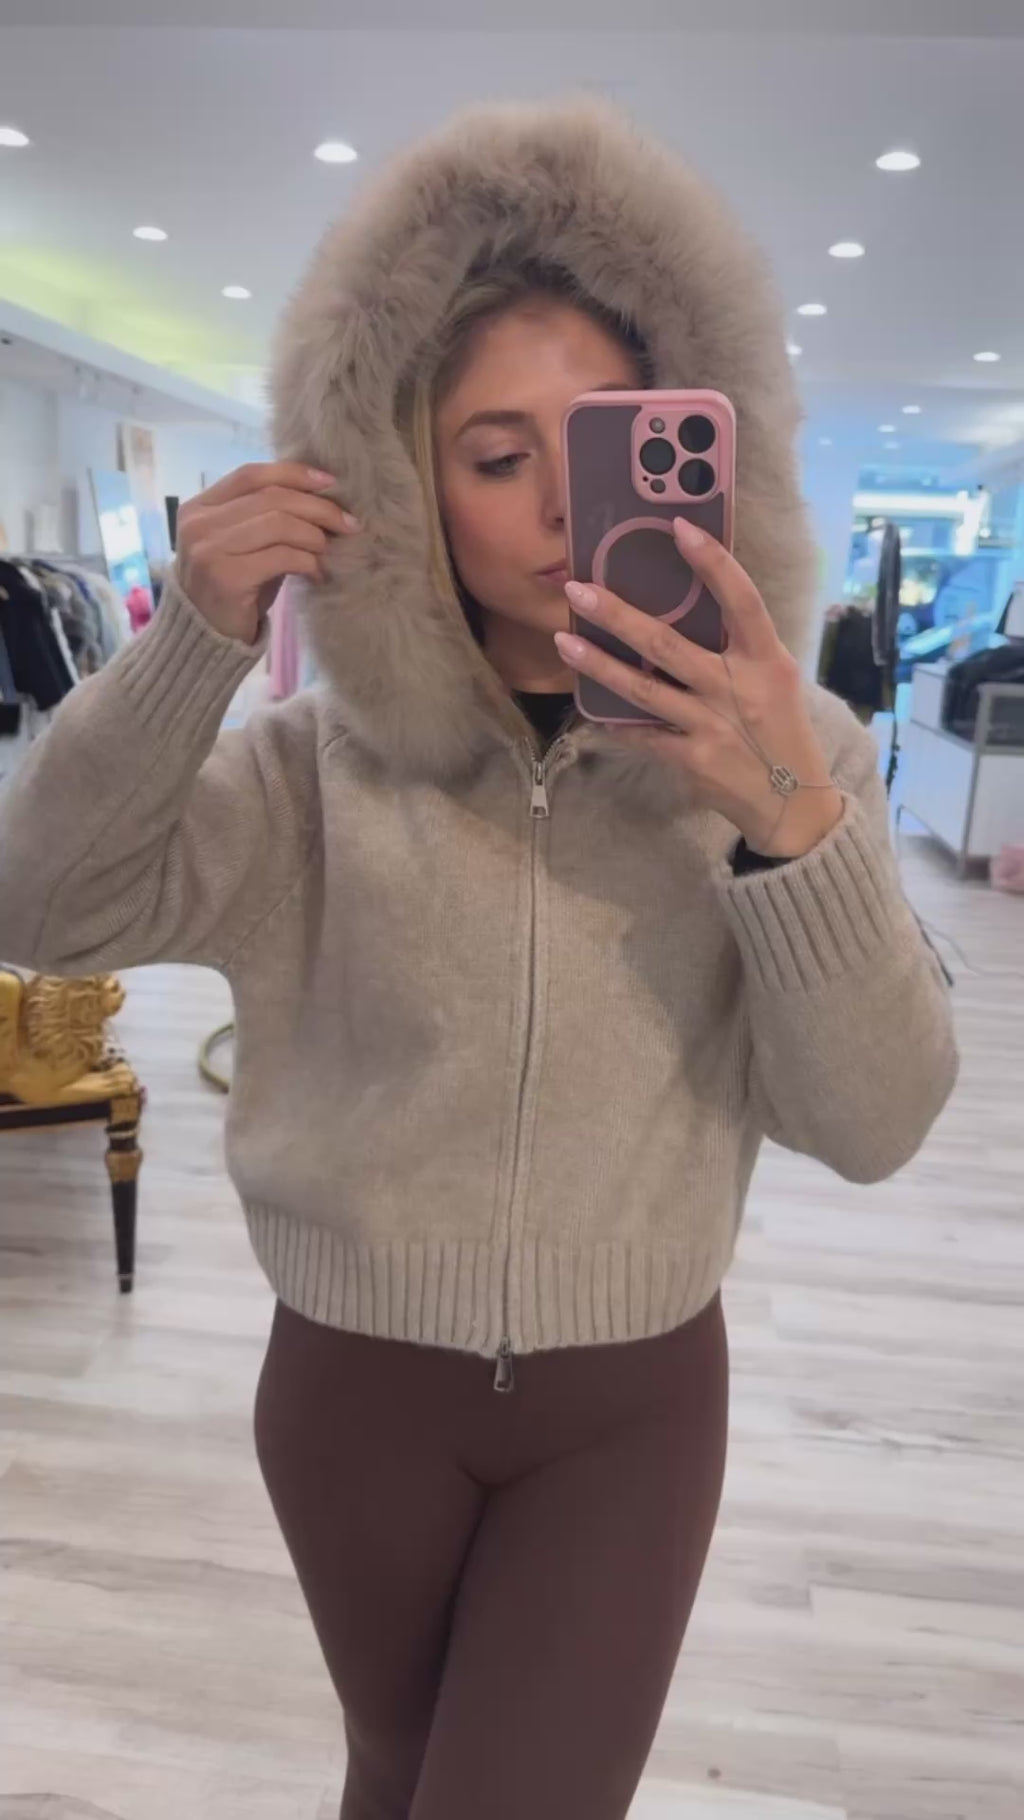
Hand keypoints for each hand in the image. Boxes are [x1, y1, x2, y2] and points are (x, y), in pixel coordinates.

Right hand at [176, 462, 359, 645]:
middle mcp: (199, 524)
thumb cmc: (233, 588)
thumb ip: (267, 518)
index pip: (251, 475)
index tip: (329, 483)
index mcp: (199, 508)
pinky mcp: (227, 578)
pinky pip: (282, 557)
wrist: (206, 638)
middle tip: (348, 523)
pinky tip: (317, 574)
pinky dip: (308, 562)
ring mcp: (209, 550)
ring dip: (314, 536)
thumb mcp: (244, 544)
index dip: (293, 474)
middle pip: (271, 497)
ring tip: (329, 551)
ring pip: (279, 524)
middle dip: (317, 507)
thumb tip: (322, 498)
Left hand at [554, 518, 843, 859]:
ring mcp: (710, 725)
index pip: (742, 601)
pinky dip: (616, 722)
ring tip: (564, 640)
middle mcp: (736, 689)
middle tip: (576, 588)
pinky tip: (589, 709)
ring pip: (642, 689)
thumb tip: (693, 607)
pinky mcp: (691, 758)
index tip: (680, 528)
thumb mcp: (778, 681)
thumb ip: (742, 649)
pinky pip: (643, 734)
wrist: (792, 802)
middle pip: (667, 644)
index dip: (714, 563)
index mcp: (766, 661)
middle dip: (617, 614)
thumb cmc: (782, 732)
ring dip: (599, 664)